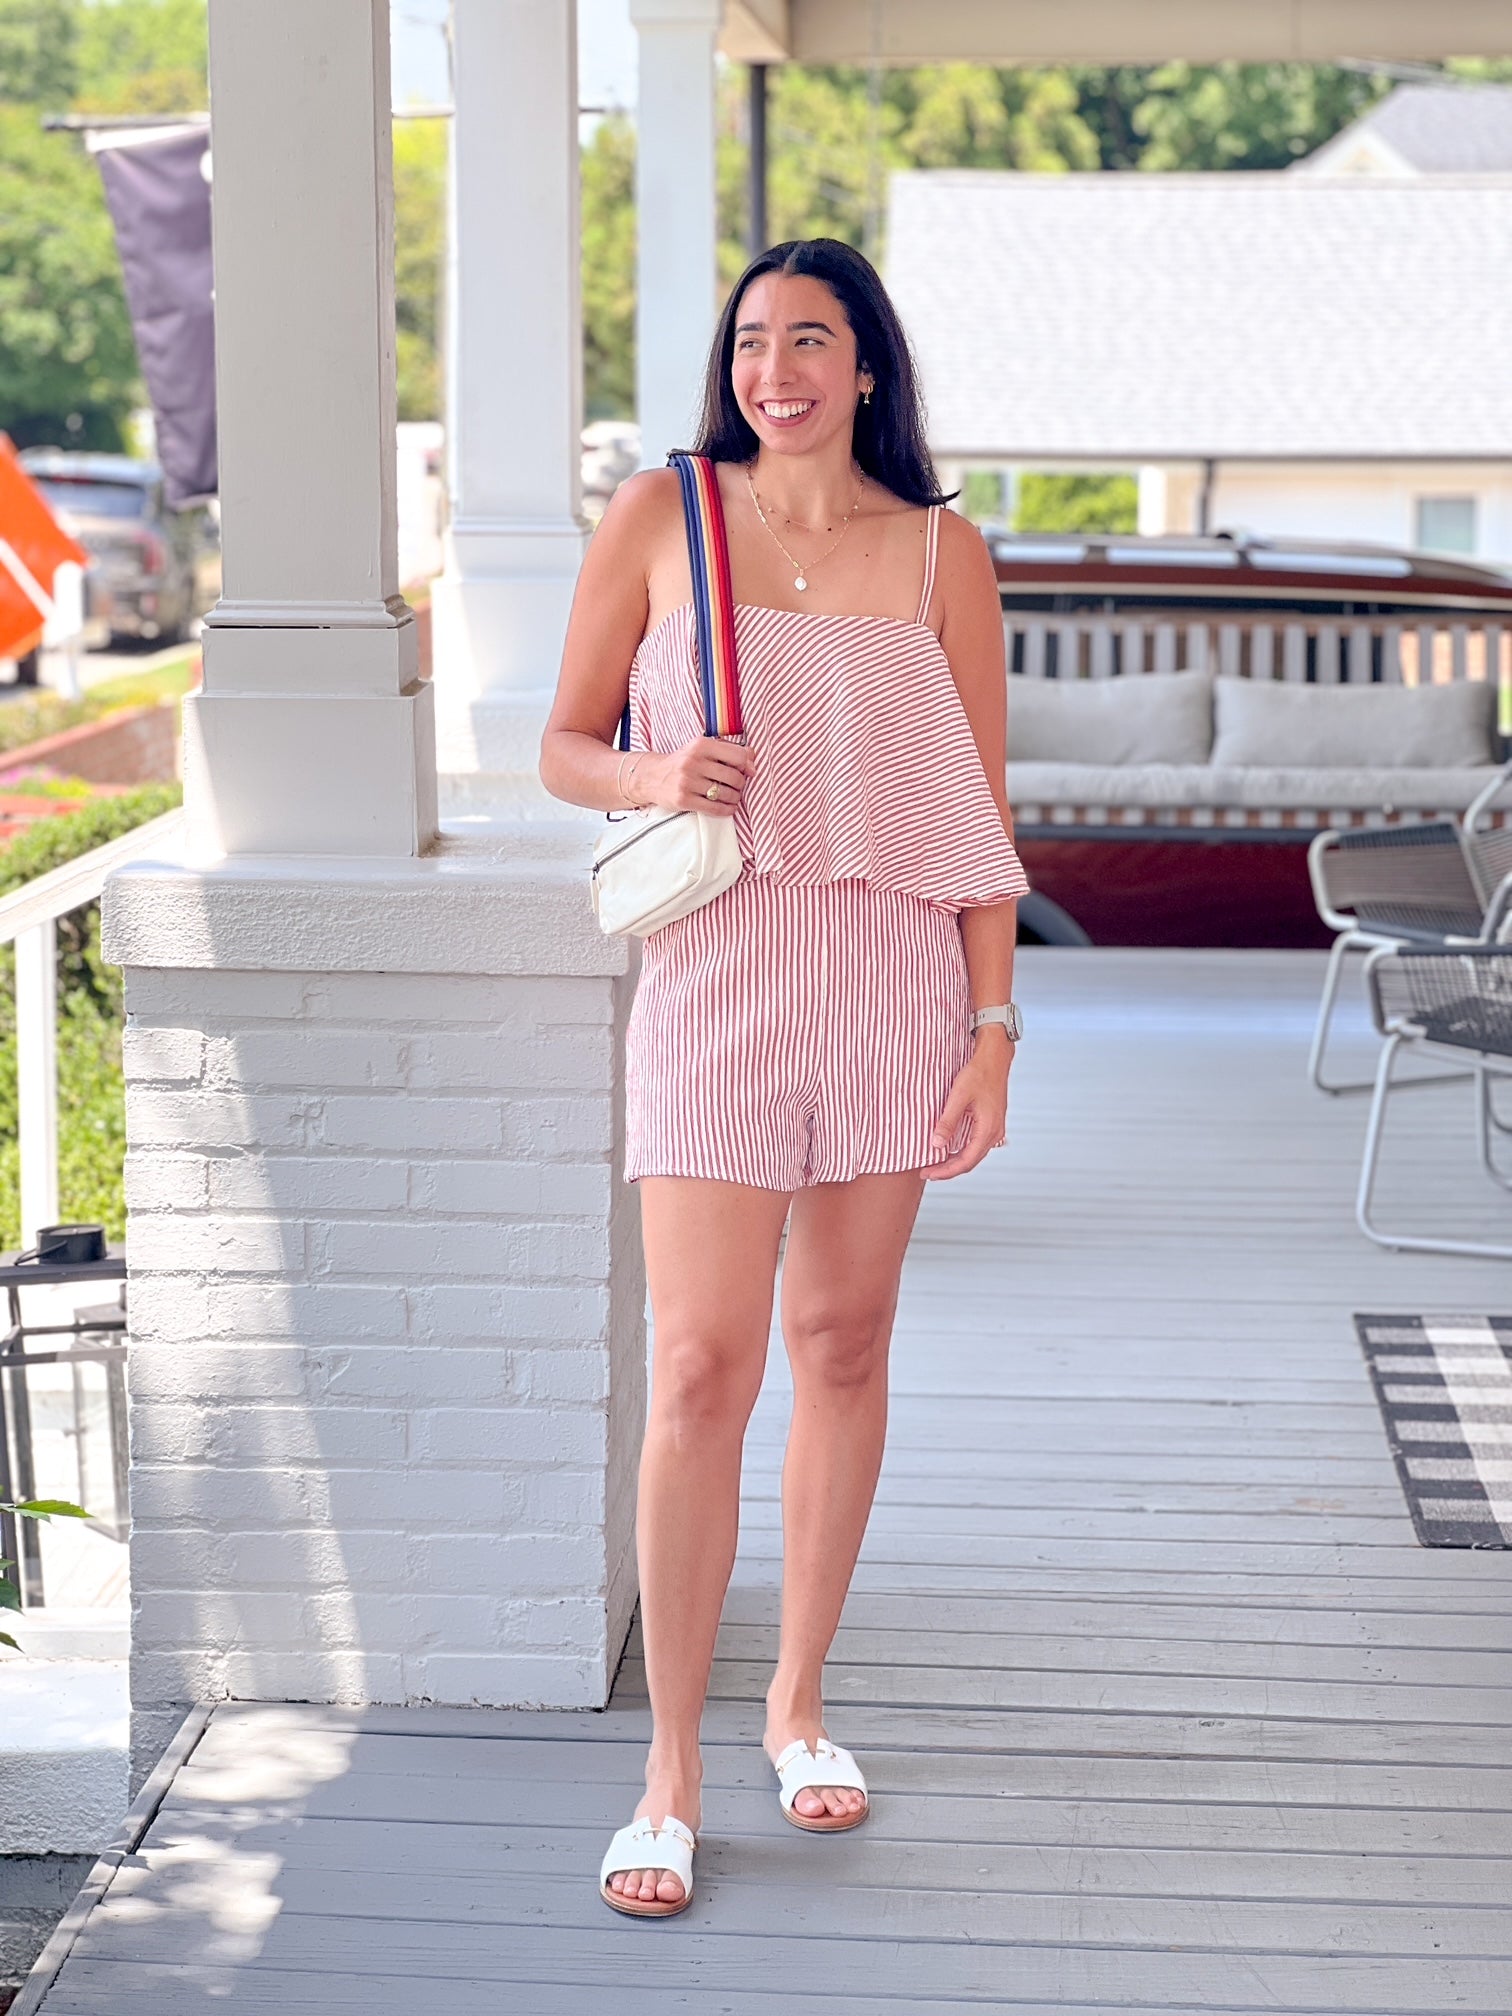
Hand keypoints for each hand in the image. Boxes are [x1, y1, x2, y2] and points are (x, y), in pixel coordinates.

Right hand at [637, 736, 754, 816]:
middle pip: (733, 776)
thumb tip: (753, 760)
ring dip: (735, 798)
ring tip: (732, 796)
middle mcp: (693, 761)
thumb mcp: (701, 749)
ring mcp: (687, 782)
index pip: (737, 755)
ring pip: (726, 794)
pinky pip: (715, 808)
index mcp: (700, 745)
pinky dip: (727, 809)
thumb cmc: (683, 762)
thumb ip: (728, 751)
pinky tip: (728, 807)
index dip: (747, 765)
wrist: (652, 777)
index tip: (747, 771)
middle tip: (737, 786)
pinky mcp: (683, 800)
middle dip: (740, 784)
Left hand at [923, 1029, 1012, 1180]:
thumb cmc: (978, 1074)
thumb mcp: (958, 1096)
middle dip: (948, 1170)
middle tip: (926, 1172)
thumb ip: (948, 1121)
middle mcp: (994, 1133)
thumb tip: (936, 1144)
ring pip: (973, 1154)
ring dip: (955, 1162)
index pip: (965, 1161)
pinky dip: (961, 1151)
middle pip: (970, 1162)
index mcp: (988, 1129)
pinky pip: (976, 1144)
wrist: (994, 1059)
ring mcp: (995, 1129)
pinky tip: (948, 1150)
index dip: (945, 1171)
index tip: (928, 1173)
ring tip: (935, 1164)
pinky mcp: (991, 1123)